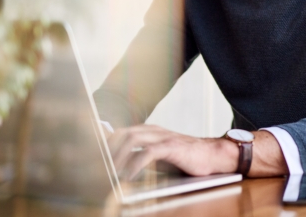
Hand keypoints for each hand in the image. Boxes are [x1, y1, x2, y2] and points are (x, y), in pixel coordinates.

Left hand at [108, 124, 237, 179]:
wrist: (213, 156)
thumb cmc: (185, 159)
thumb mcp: (158, 158)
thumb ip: (140, 158)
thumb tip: (119, 168)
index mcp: (148, 131)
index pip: (120, 132)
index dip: (105, 142)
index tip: (92, 155)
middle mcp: (153, 130)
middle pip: (122, 134)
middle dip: (108, 149)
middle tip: (99, 167)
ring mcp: (162, 136)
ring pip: (132, 139)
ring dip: (118, 156)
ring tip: (111, 172)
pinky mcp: (172, 146)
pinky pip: (148, 152)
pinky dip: (135, 163)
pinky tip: (129, 175)